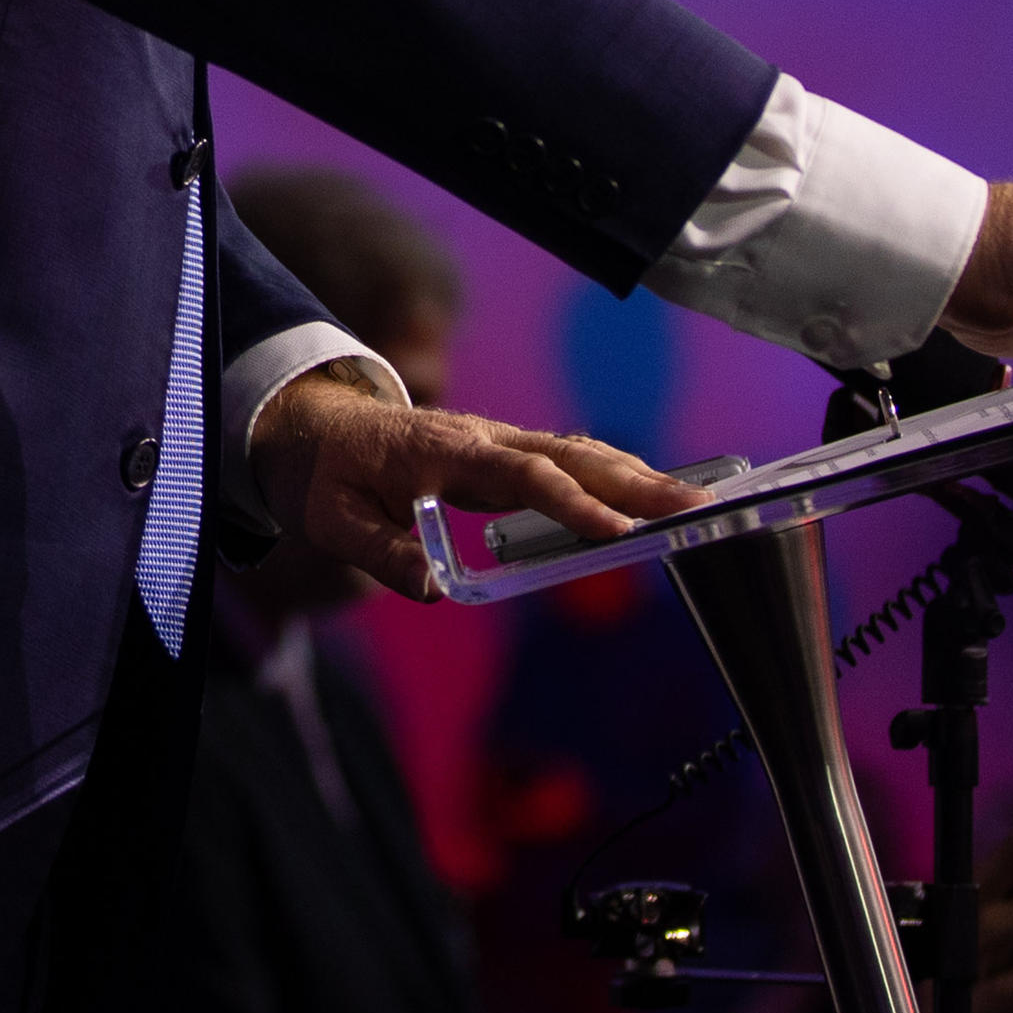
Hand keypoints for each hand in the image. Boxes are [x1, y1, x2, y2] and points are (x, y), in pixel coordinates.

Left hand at [254, 366, 704, 598]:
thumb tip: (430, 588)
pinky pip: (567, 459)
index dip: (572, 502)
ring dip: (636, 476)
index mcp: (443, 450)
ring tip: (696, 506)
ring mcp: (497, 440)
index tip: (618, 534)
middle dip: (635, 483)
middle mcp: (482, 436)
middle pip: (569, 454)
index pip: (521, 474)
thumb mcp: (330, 520)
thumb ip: (379, 552)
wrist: (315, 424)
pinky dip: (613, 474)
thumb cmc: (323, 474)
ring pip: (577, 452)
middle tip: (696, 511)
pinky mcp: (504, 451)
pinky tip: (652, 497)